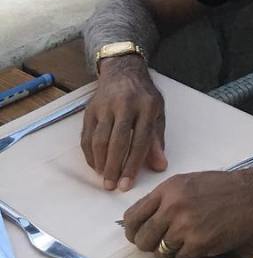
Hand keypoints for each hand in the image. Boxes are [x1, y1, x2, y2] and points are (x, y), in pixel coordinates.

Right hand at [80, 55, 166, 190]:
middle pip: (118, 141)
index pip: (141, 140)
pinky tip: (95, 165)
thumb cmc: (143, 96)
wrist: (123, 71)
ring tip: (103, 177)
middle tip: (111, 186)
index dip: (133, 164)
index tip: (127, 184)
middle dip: (114, 167)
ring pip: (99, 139)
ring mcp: (106, 106)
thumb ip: (157, 139)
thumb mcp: (158, 111)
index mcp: (147, 106)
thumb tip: (160, 166)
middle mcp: (126, 104)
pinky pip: (87, 136)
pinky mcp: (90, 109)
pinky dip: (89, 154)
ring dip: (100, 162)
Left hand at [122, 167, 252, 257]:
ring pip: (159, 252)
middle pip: (142, 238)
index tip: (138, 234)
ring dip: (170, 250)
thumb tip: (142, 219)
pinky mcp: (198, 243)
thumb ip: (165, 199)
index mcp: (169, 189)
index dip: (133, 230)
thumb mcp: (189, 182)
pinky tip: (200, 241)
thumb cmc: (224, 188)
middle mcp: (174, 206)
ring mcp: (185, 225)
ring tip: (186, 238)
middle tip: (163, 241)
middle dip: (150, 244)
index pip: (132, 217)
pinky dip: (187, 255)